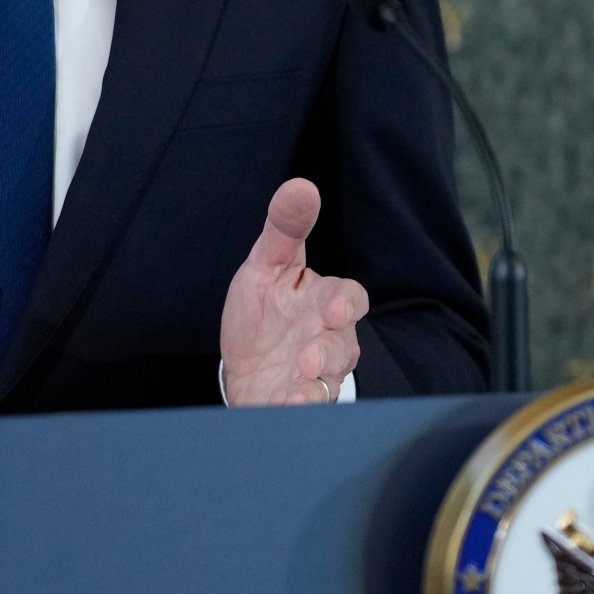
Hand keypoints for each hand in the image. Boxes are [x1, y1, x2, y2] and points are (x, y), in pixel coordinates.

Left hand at [219, 177, 369, 405]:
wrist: (244, 370)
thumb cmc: (262, 313)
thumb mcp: (265, 265)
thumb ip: (284, 228)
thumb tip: (300, 185)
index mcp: (323, 301)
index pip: (349, 297)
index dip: (344, 303)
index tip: (330, 307)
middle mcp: (328, 338)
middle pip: (346, 344)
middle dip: (331, 349)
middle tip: (309, 357)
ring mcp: (318, 374)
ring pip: (332, 379)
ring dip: (316, 384)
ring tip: (296, 386)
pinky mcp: (302, 403)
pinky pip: (312, 408)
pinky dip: (302, 408)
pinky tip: (286, 405)